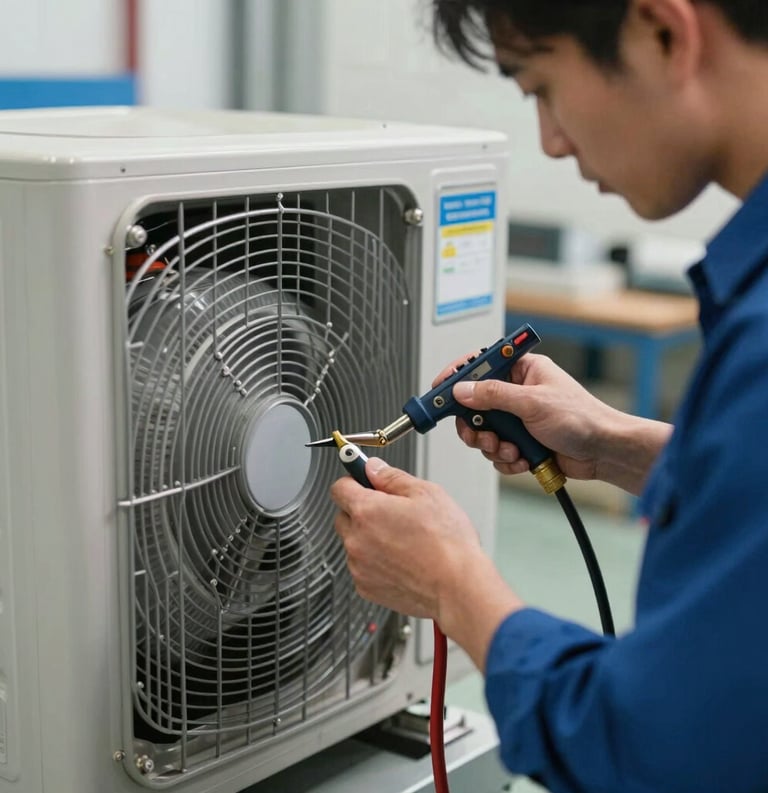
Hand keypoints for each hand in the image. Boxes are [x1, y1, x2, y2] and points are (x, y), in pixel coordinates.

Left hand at [330, 458, 521, 663]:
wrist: (458, 588)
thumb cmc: (447, 544)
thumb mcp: (427, 493)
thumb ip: (392, 477)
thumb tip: (373, 468)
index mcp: (367, 511)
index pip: (339, 488)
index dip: (354, 481)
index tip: (365, 482)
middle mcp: (356, 539)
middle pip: (343, 516)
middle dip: (362, 511)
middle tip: (391, 513)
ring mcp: (359, 566)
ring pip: (354, 543)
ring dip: (369, 538)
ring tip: (404, 541)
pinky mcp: (366, 588)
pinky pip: (363, 567)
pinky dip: (376, 563)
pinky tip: (402, 560)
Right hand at [445, 352, 670, 493]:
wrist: (603, 452)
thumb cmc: (582, 418)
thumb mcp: (532, 402)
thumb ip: (493, 395)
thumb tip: (462, 390)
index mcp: (522, 370)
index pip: (480, 365)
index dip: (457, 375)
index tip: (439, 388)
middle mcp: (517, 392)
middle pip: (475, 405)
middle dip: (476, 425)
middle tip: (480, 434)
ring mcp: (518, 418)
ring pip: (484, 432)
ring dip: (492, 445)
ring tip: (509, 449)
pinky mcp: (521, 441)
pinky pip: (497, 451)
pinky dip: (505, 459)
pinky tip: (522, 459)